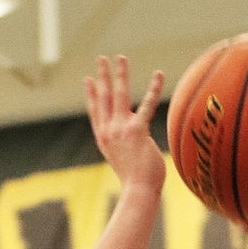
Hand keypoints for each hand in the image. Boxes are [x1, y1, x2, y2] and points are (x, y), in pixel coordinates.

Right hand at [85, 55, 165, 191]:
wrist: (138, 190)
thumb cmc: (135, 181)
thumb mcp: (124, 160)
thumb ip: (125, 146)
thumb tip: (133, 143)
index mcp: (104, 139)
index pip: (95, 112)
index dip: (91, 94)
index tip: (89, 79)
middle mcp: (109, 132)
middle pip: (103, 98)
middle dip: (102, 76)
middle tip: (101, 58)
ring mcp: (121, 130)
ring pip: (119, 95)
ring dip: (120, 74)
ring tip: (121, 57)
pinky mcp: (137, 131)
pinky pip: (146, 105)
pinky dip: (154, 88)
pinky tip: (159, 74)